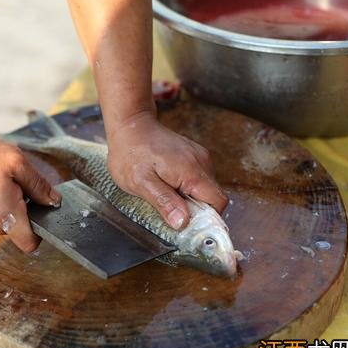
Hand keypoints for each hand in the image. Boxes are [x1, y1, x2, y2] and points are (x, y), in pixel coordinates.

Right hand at [0, 130, 60, 251]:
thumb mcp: (15, 161)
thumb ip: (39, 185)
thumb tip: (54, 202)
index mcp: (5, 213)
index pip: (30, 243)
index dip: (40, 230)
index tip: (39, 209)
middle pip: (18, 229)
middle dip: (21, 209)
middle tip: (11, 182)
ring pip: (3, 224)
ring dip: (5, 206)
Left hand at [106, 111, 227, 228]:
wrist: (130, 124)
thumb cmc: (130, 153)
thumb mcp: (141, 183)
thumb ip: (164, 202)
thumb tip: (183, 222)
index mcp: (191, 171)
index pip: (218, 202)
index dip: (207, 218)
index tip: (187, 224)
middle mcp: (201, 162)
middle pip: (212, 196)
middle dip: (195, 209)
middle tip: (168, 208)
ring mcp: (198, 156)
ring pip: (204, 188)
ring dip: (188, 197)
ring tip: (164, 191)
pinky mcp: (193, 154)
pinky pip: (197, 178)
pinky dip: (185, 186)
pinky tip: (166, 181)